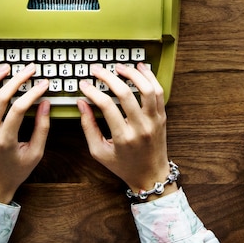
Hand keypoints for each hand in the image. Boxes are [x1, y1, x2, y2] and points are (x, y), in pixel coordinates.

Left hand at [0, 63, 49, 203]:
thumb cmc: (16, 171)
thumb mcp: (35, 153)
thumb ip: (42, 127)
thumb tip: (46, 103)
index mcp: (5, 140)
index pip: (19, 108)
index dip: (33, 92)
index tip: (43, 83)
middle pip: (0, 98)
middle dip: (17, 79)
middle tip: (29, 69)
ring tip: (5, 68)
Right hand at [77, 63, 176, 198]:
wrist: (151, 175)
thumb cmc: (123, 165)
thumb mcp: (99, 152)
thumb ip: (88, 127)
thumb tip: (82, 103)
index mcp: (123, 137)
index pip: (106, 106)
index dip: (92, 91)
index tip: (84, 84)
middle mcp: (140, 127)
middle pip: (125, 94)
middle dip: (108, 77)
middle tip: (97, 70)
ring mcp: (154, 121)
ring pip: (146, 89)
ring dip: (132, 74)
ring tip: (119, 66)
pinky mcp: (162, 117)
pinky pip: (159, 92)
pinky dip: (150, 78)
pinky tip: (140, 69)